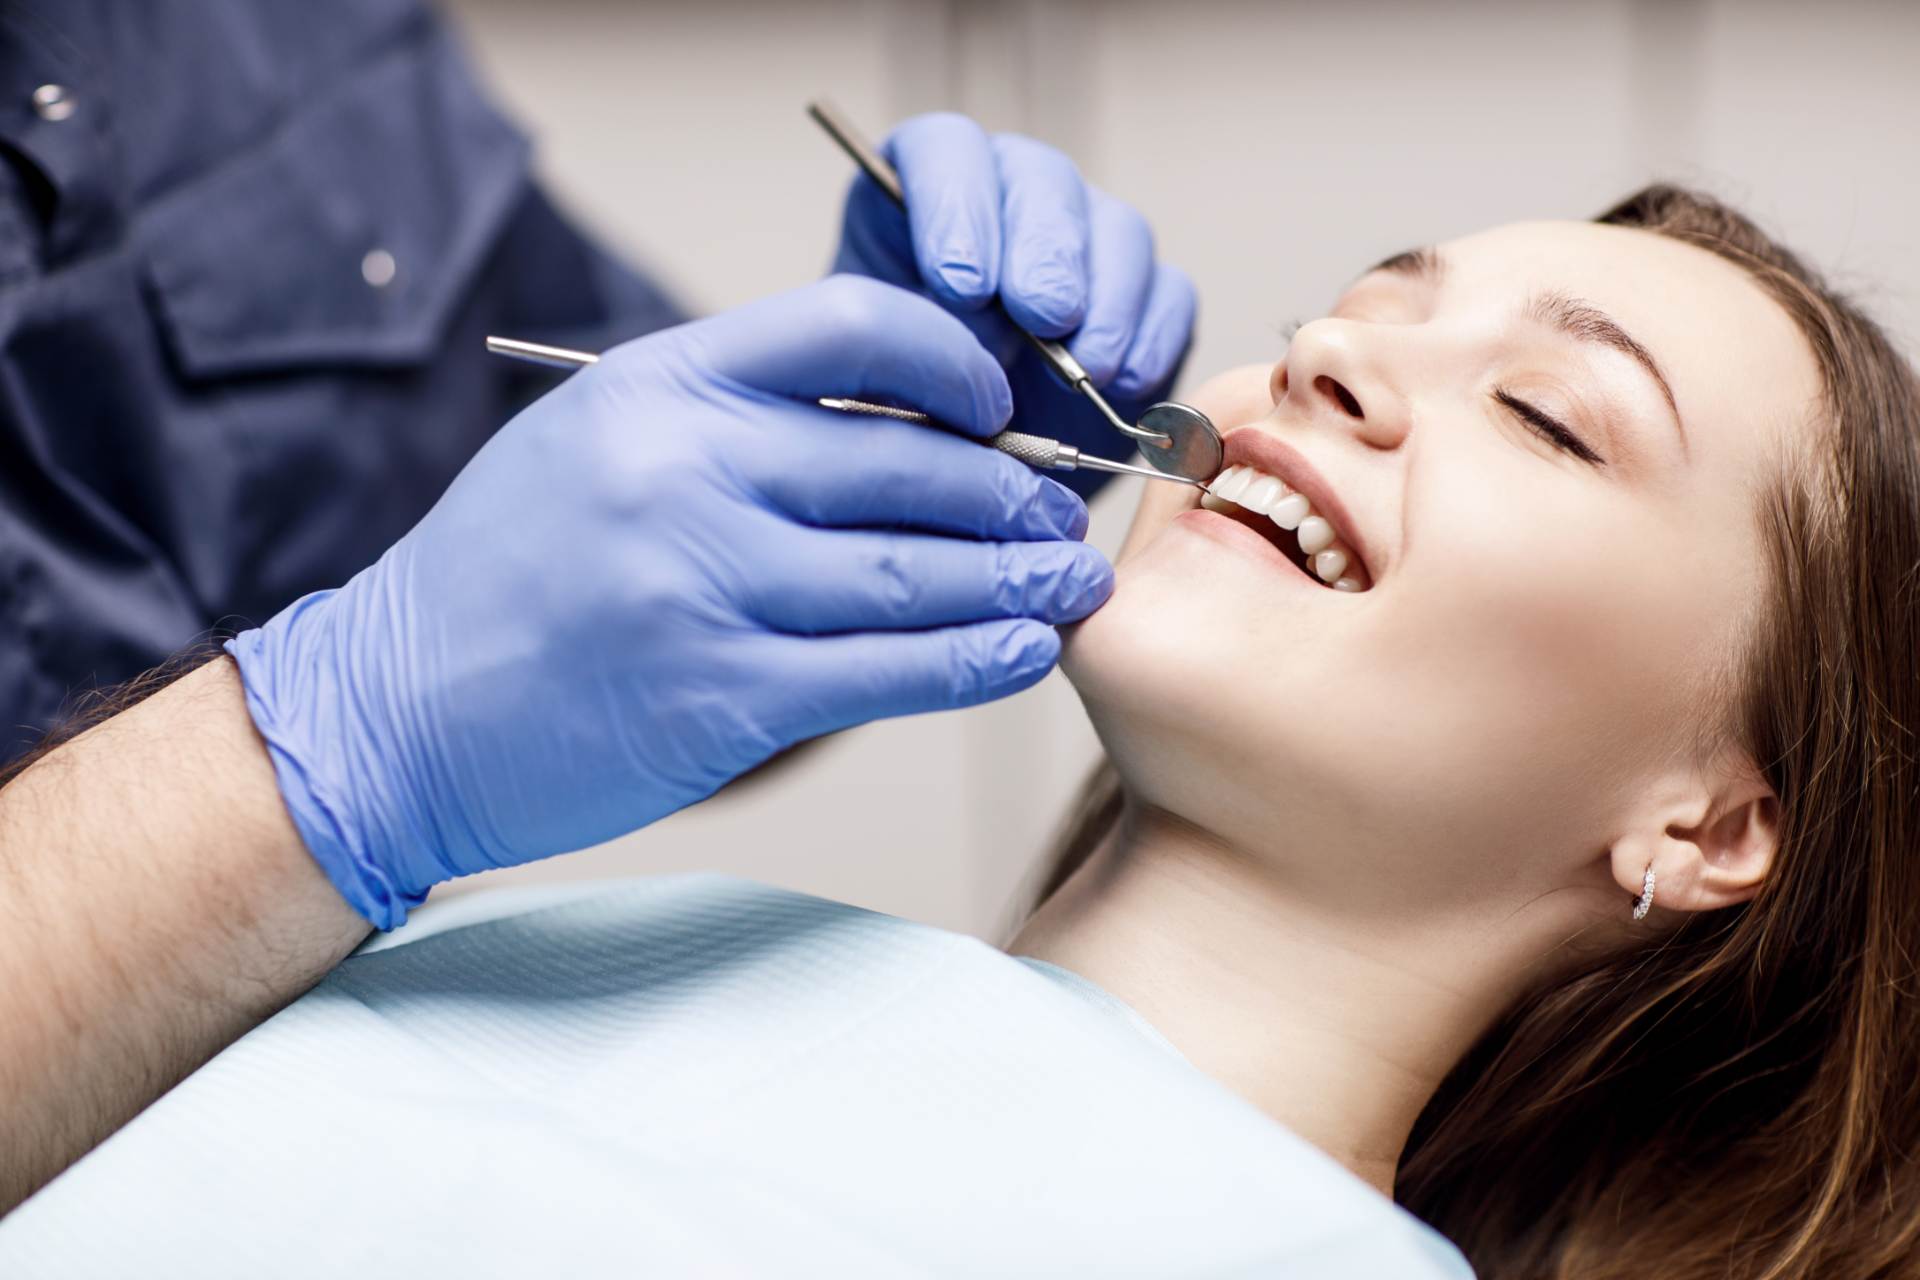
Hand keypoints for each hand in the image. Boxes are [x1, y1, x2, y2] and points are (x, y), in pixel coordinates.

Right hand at [226, 276, 1112, 927]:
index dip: (954, 361)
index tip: (995, 403)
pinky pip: (890, 670)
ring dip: (1016, 581)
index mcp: (661, 384)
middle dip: (1011, 493)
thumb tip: (902, 428)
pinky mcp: (723, 695)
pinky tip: (1026, 651)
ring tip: (1067, 584)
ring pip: (915, 573)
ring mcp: (704, 587)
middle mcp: (686, 471)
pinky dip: (975, 660)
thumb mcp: (600, 440)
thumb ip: (734, 419)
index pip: (854, 330)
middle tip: (1059, 515)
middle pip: (909, 465)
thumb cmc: (511, 570)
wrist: (396, 709)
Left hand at [833, 112, 1196, 492]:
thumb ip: (905, 340)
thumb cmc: (907, 409)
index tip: (959, 285)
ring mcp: (1087, 242)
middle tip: (1042, 317)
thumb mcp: (880, 374)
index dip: (957, 206)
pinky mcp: (1147, 297)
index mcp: (925, 198)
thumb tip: (971, 326)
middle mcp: (1012, 201)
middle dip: (1045, 252)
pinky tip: (1126, 383)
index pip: (945, 152)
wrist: (966, 470)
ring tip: (1089, 367)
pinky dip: (1153, 338)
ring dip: (1107, 300)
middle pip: (1042, 181)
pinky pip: (1169, 294)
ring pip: (1116, 230)